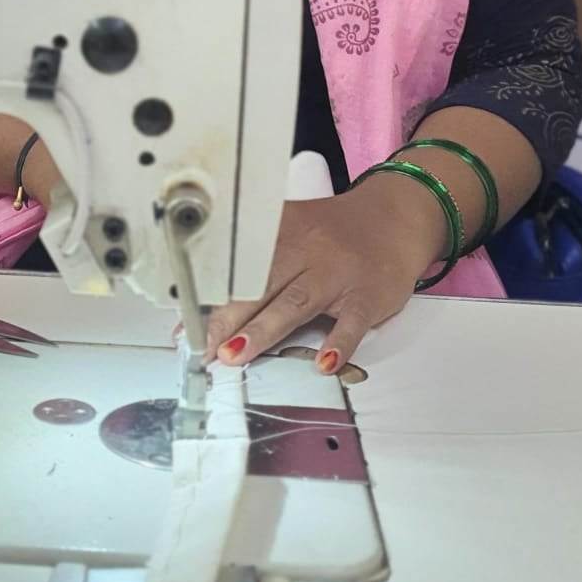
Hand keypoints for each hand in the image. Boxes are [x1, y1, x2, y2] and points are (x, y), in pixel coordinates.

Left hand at [204, 173, 446, 374]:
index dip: (210, 297)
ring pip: (296, 302)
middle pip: (261, 285)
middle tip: (204, 347)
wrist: (393, 219)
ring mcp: (338, 273)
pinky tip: (324, 363)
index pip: (239, 267)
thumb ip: (258, 265)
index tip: (188, 326)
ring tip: (236, 355)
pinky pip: (352, 321)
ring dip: (263, 330)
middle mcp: (308, 249)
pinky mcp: (367, 295)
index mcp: (283, 231)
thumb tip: (211, 308)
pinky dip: (339, 342)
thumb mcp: (294, 232)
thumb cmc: (335, 233)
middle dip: (227, 318)